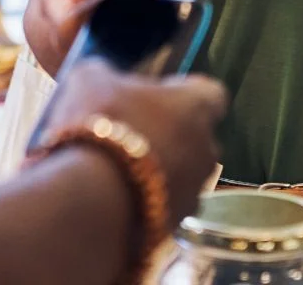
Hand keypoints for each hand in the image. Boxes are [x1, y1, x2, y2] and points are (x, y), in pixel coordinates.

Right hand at [43, 59, 226, 231]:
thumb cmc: (99, 124)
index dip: (183, 93)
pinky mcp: (173, 227)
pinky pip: (161, 206)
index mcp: (196, 108)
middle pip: (194, 137)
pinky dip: (142, 200)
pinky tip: (109, 196)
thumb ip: (107, 75)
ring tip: (113, 168)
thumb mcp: (91, 78)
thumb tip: (105, 78)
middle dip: (167, 134)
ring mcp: (193, 194)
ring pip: (179, 175)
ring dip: (155, 170)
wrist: (91, 199)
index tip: (157, 95)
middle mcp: (207, 151)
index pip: (211, 93)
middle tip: (128, 130)